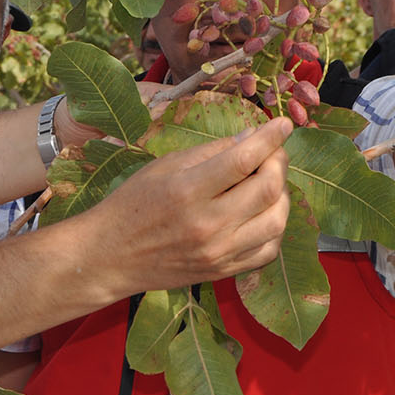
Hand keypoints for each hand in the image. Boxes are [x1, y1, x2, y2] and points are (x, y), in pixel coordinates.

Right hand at [95, 117, 293, 289]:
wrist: (111, 257)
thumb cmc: (132, 203)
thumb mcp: (164, 166)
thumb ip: (210, 151)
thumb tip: (250, 136)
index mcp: (187, 191)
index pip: (243, 159)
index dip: (270, 137)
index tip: (283, 124)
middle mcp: (207, 224)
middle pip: (268, 189)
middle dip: (279, 162)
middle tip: (273, 151)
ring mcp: (219, 252)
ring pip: (277, 221)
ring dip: (282, 196)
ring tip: (268, 182)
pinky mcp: (224, 271)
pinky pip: (268, 250)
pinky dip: (274, 228)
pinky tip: (261, 213)